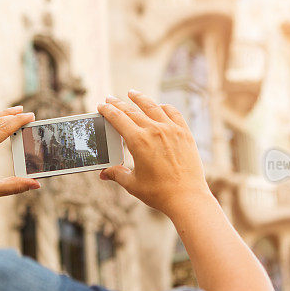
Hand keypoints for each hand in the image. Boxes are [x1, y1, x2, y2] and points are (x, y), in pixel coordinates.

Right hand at [97, 91, 212, 216]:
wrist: (187, 197)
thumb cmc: (159, 193)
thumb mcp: (133, 184)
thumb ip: (117, 174)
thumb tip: (104, 174)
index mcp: (138, 142)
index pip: (118, 119)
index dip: (108, 110)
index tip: (102, 105)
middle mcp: (154, 131)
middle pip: (132, 111)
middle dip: (119, 104)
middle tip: (110, 98)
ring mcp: (171, 130)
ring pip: (153, 107)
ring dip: (140, 98)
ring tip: (132, 93)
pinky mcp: (185, 133)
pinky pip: (173, 113)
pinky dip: (164, 107)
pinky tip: (159, 106)